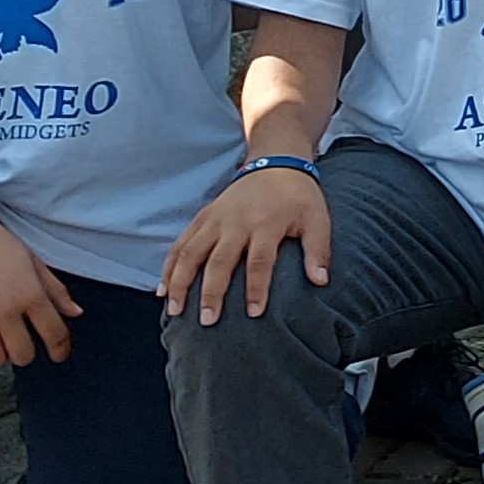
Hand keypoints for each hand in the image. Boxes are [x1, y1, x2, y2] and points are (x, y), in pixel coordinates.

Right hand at [0, 193, 82, 368]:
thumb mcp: (31, 261)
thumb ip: (54, 290)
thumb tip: (75, 312)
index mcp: (30, 294)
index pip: (54, 334)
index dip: (61, 349)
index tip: (59, 355)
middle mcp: (5, 312)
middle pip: (23, 355)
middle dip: (26, 352)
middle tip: (20, 341)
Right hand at [160, 161, 328, 325]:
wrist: (276, 162)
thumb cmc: (299, 197)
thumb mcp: (318, 218)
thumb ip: (318, 250)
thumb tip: (320, 281)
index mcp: (266, 223)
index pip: (259, 261)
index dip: (256, 288)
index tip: (253, 314)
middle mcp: (236, 222)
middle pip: (219, 260)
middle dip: (211, 292)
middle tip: (208, 321)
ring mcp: (215, 219)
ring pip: (191, 252)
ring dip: (180, 282)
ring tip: (176, 312)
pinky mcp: (202, 217)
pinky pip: (180, 244)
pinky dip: (169, 267)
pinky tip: (163, 290)